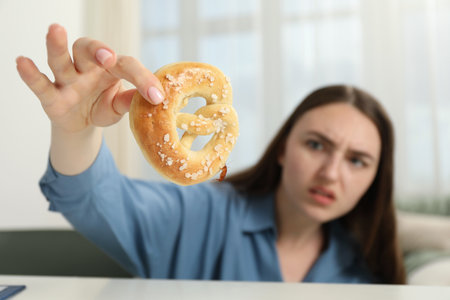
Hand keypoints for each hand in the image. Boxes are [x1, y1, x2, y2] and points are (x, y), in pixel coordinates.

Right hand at [16, 23, 164, 133]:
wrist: (81, 123)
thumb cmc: (102, 107)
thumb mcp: (118, 107)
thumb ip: (129, 102)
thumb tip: (150, 99)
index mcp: (110, 69)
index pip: (127, 66)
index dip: (143, 79)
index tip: (157, 96)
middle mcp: (87, 68)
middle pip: (88, 49)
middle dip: (97, 49)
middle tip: (108, 56)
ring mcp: (67, 80)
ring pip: (61, 59)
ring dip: (57, 46)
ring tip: (55, 29)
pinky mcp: (51, 95)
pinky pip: (40, 84)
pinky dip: (31, 74)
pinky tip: (22, 61)